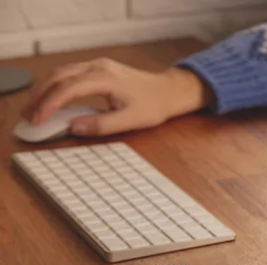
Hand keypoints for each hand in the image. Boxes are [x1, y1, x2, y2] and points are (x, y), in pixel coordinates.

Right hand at [22, 58, 214, 135]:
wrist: (168, 91)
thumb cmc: (154, 105)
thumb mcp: (130, 120)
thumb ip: (102, 125)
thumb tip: (74, 127)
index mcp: (106, 78)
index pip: (69, 88)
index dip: (50, 104)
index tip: (38, 119)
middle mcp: (99, 67)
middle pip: (59, 77)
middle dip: (41, 96)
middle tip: (28, 116)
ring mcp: (98, 65)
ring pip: (62, 73)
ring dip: (46, 90)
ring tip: (34, 110)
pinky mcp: (98, 69)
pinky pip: (70, 74)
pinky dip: (56, 86)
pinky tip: (50, 99)